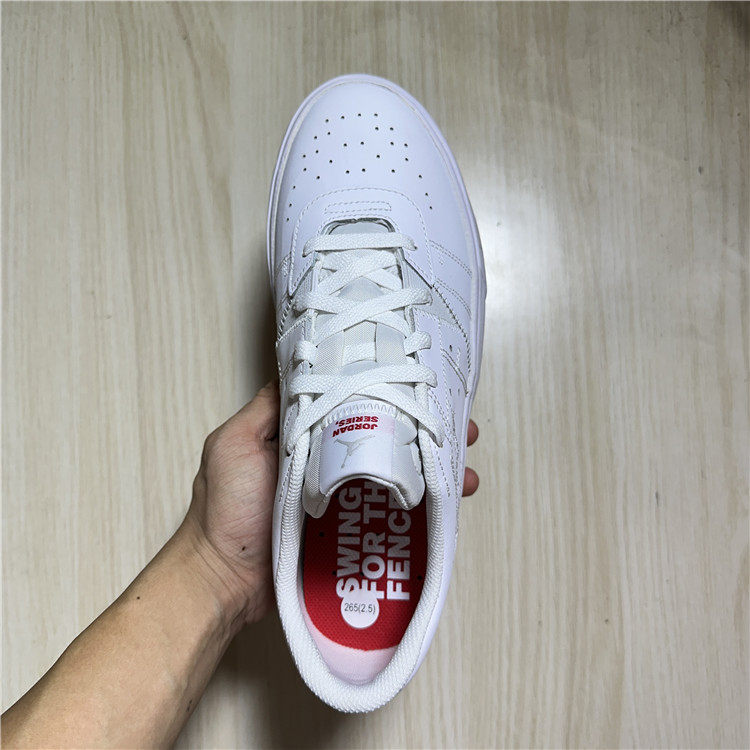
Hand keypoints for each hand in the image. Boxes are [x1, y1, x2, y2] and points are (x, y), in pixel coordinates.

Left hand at [182, 380, 479, 627]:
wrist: (222, 580)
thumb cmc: (223, 510)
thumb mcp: (236, 443)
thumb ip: (267, 408)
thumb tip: (302, 369)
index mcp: (305, 434)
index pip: (355, 404)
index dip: (390, 394)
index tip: (422, 386)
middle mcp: (329, 461)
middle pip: (386, 440)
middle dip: (426, 432)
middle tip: (464, 431)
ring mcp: (344, 498)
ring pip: (397, 476)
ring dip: (434, 471)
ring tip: (465, 472)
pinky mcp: (352, 531)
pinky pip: (392, 515)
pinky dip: (423, 510)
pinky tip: (448, 507)